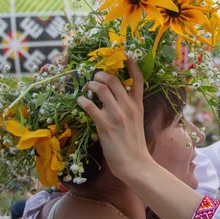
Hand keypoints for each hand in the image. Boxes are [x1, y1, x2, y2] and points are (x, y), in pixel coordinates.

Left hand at [77, 59, 155, 182]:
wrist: (135, 163)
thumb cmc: (134, 144)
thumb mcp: (138, 120)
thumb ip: (130, 107)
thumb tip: (116, 98)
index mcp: (138, 104)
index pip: (138, 79)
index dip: (131, 64)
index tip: (123, 55)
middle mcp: (128, 106)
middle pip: (114, 79)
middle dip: (101, 74)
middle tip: (95, 77)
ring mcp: (116, 114)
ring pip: (101, 88)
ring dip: (90, 85)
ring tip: (87, 88)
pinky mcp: (104, 124)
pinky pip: (89, 105)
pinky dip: (82, 101)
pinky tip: (80, 102)